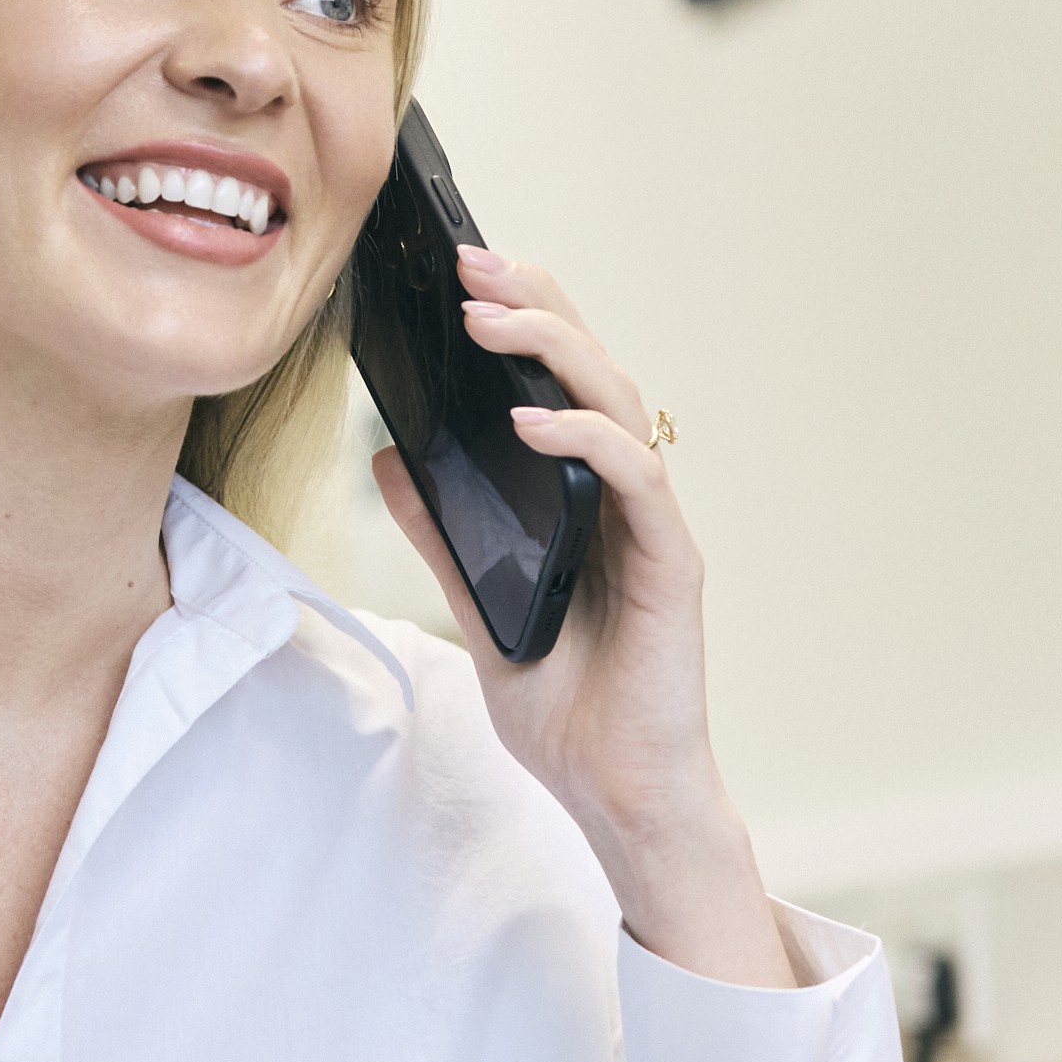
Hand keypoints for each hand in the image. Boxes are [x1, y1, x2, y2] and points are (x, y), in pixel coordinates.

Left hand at [369, 245, 794, 989]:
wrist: (617, 799)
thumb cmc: (566, 714)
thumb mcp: (478, 609)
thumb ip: (444, 536)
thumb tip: (389, 458)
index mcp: (584, 501)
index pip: (558, 384)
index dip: (520, 321)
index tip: (458, 275)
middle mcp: (626, 500)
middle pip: (592, 370)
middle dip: (533, 305)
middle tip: (469, 263)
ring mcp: (653, 526)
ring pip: (619, 403)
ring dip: (553, 349)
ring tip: (487, 317)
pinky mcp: (672, 564)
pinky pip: (635, 478)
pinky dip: (583, 439)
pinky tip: (528, 420)